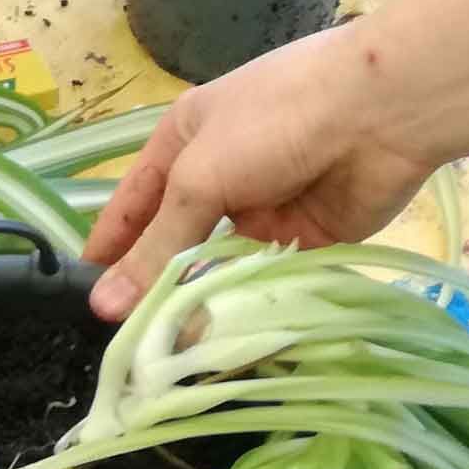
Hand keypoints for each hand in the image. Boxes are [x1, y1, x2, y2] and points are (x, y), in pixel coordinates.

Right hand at [85, 35, 444, 319]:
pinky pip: (265, 282)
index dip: (112, 245)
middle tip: (126, 341)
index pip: (134, 202)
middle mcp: (221, 176)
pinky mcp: (304, 241)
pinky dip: (245, 309)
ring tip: (166, 356)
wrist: (380, 113)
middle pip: (177, 241)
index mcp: (186, 141)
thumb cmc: (273, 121)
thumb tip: (104, 305)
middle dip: (155, 285)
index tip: (87, 294)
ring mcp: (264, 209)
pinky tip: (220, 347)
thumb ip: (157, 247)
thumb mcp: (199, 178)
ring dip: (199, 304)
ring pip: (220, 269)